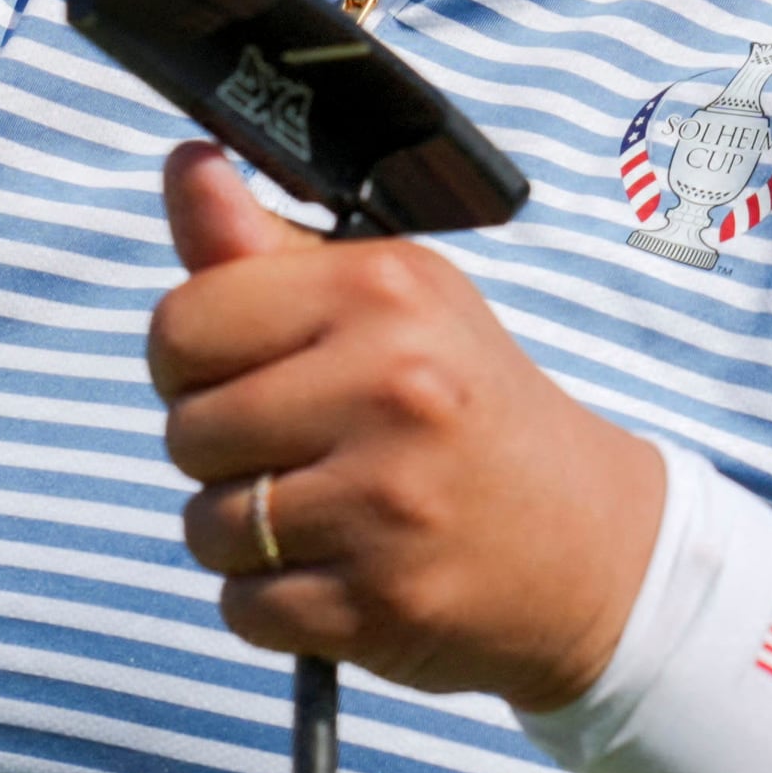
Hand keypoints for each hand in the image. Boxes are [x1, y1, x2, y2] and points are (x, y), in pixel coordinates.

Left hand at [146, 144, 666, 708]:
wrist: (589, 545)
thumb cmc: (465, 406)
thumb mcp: (394, 303)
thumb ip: (268, 248)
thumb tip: (184, 164)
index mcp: (384, 293)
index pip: (182, 324)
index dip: (195, 359)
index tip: (248, 373)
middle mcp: (391, 388)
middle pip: (185, 431)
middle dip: (221, 452)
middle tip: (307, 448)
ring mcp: (388, 504)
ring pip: (207, 527)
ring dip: (245, 534)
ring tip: (326, 513)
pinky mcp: (381, 604)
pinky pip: (244, 609)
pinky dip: (273, 604)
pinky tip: (341, 572)